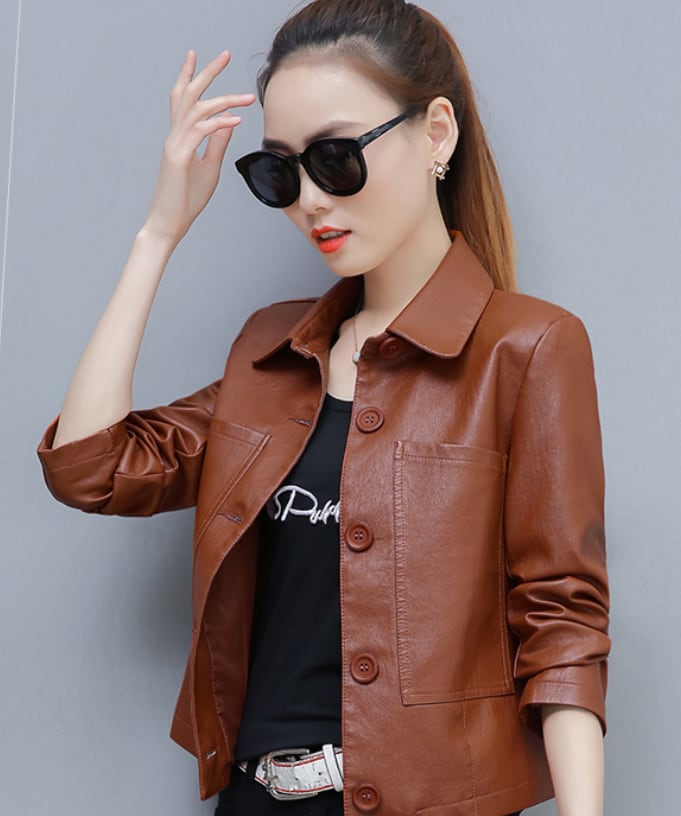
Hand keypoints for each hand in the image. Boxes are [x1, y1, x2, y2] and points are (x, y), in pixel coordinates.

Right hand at [143, 49, 255, 244]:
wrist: (169, 223)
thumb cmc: (186, 199)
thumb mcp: (209, 167)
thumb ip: (217, 143)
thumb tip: (230, 120)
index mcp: (180, 137)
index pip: (184, 100)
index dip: (191, 76)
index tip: (198, 56)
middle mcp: (175, 136)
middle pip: (188, 94)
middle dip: (206, 72)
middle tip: (224, 54)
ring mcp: (175, 146)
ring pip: (197, 110)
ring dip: (224, 100)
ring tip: (246, 97)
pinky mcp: (179, 158)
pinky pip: (200, 133)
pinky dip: (219, 124)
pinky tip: (236, 120)